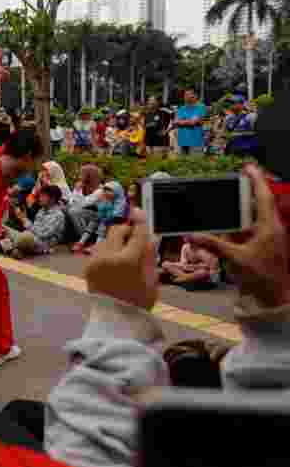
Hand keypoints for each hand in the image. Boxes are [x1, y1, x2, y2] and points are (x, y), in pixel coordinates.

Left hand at [84, 210, 157, 310]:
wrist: (115, 318)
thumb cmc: (138, 301)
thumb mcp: (151, 279)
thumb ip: (149, 255)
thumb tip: (150, 237)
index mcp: (128, 260)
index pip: (137, 233)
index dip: (141, 224)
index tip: (143, 217)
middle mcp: (109, 256)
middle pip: (117, 230)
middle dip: (126, 229)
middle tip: (134, 235)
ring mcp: (95, 261)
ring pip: (106, 239)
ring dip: (115, 241)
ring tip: (124, 252)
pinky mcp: (88, 266)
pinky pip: (98, 251)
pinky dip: (107, 252)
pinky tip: (114, 262)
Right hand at [190, 165, 289, 307]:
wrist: (274, 299)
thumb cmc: (262, 277)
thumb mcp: (237, 259)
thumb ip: (214, 245)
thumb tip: (191, 235)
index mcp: (270, 227)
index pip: (264, 197)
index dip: (256, 180)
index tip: (248, 167)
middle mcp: (270, 229)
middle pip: (258, 204)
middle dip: (246, 192)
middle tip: (233, 181)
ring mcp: (266, 239)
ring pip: (252, 218)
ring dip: (239, 211)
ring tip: (225, 202)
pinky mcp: (260, 248)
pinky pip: (247, 232)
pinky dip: (236, 227)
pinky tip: (224, 227)